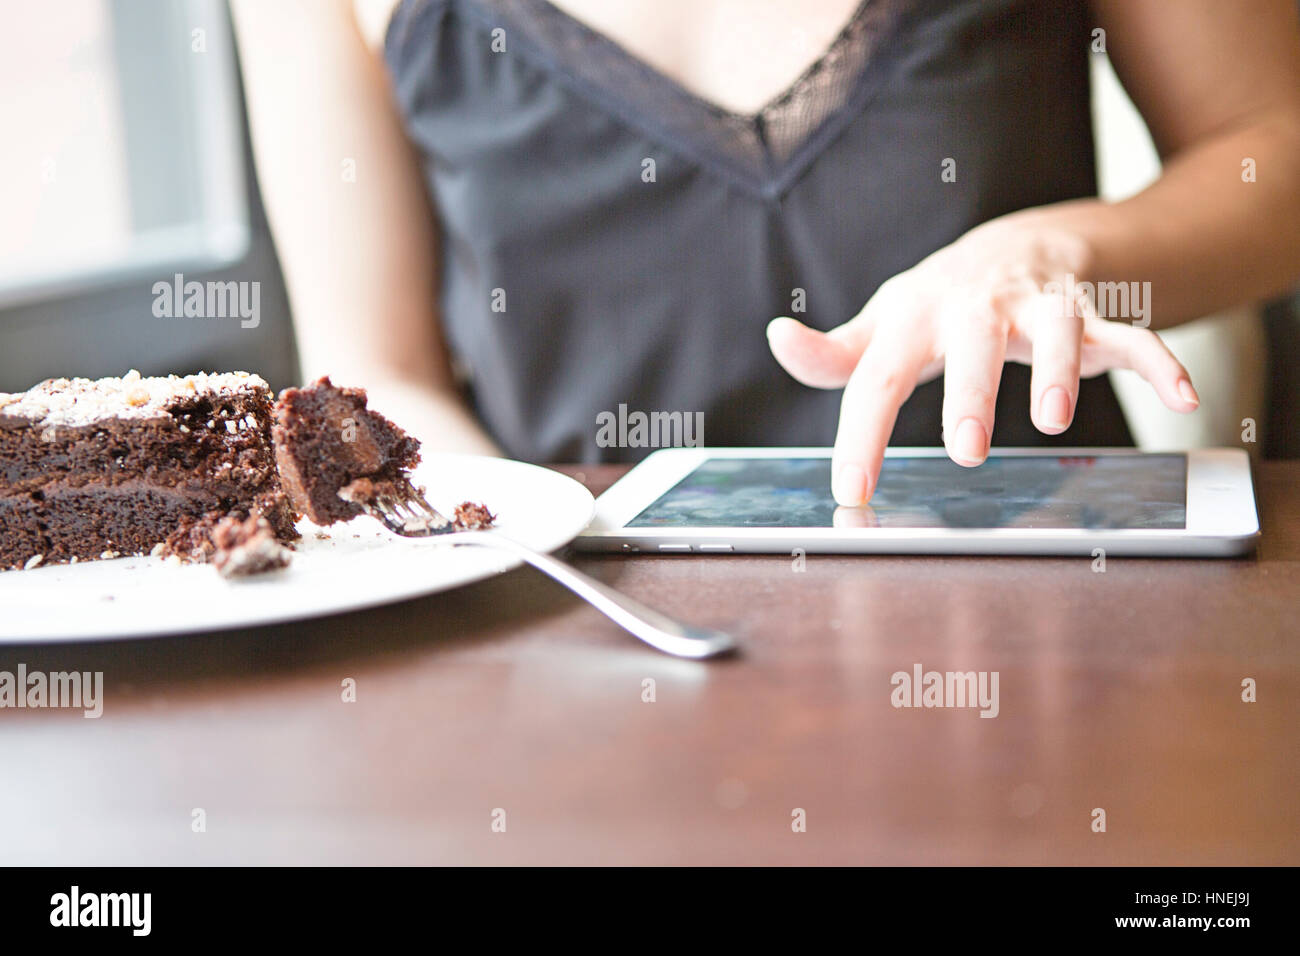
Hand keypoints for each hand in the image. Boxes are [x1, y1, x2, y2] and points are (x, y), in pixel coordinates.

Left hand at [767, 214, 1200, 505]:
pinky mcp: (1091, 316)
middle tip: (966, 452)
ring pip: (1058, 330)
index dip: (862, 435)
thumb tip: (779, 339)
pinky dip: (1162, 359)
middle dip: (973, 395)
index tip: (851, 491)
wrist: (1009, 248)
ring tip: (1055, 421)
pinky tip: (1186, 396)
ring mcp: (1038, 310)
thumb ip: (833, 354)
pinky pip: (1132, 333)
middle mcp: (976, 309)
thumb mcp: (879, 325)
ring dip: (1061, 370)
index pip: (879, 379)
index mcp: (914, 318)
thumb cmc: (932, 306)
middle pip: (974, 347)